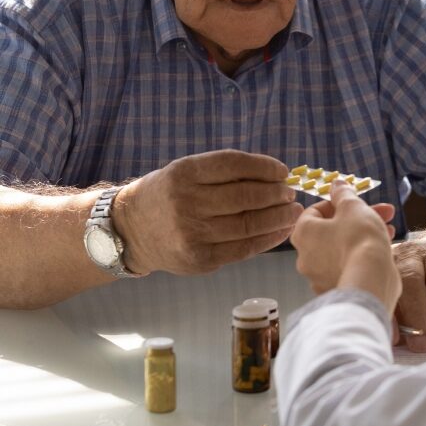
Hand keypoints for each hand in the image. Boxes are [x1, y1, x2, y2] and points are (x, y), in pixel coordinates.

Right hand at [112, 149, 303, 274]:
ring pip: (248, 225)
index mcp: (184, 173)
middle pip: (245, 197)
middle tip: (291, 193)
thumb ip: (225, 172)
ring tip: (293, 211)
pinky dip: (268, 239)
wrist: (131, 230)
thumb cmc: (171, 194)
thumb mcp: (187, 171)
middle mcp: (186, 202)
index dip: (264, 167)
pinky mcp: (199, 260)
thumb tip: (276, 175)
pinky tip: (282, 231)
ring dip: (279, 218)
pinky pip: (243, 249)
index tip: (282, 171)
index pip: (234, 165)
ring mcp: (192, 234)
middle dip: (276, 194)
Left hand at [291, 182, 400, 310]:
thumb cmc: (359, 238)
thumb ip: (343, 193)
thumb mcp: (353, 206)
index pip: (315, 211)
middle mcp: (305, 257)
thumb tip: (336, 184)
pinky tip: (383, 250)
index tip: (356, 202)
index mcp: (303, 233)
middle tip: (382, 212)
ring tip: (389, 230)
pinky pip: (347, 266)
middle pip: (331, 230)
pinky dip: (361, 256)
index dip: (338, 203)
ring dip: (363, 236)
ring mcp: (319, 277)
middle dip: (358, 218)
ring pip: (342, 248)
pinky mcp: (335, 289)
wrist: (371, 280)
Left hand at [392, 238, 425, 351]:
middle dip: (418, 315)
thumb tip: (390, 339)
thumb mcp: (396, 293)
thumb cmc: (411, 287)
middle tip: (422, 346)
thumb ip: (392, 312)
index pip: (387, 284)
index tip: (396, 340)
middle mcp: (412, 252)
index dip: (392, 311)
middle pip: (413, 279)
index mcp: (390, 261)